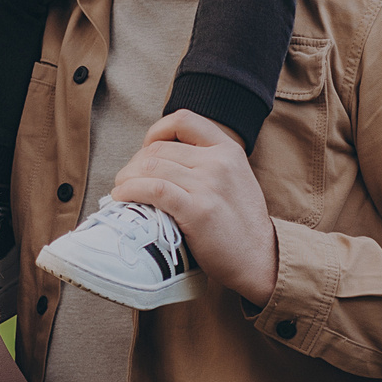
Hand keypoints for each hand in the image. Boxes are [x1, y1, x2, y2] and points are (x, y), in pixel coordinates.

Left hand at [109, 110, 280, 307]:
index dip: (156, 131)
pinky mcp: (198, 210)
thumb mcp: (235, 179)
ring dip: (127, 178)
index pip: (183, 120)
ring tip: (121, 190)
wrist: (260, 261)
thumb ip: (208, 163)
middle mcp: (219, 162)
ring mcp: (209, 185)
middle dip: (135, 163)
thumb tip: (159, 158)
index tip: (146, 149)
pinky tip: (123, 197)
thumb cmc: (240, 225)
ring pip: (151, 167)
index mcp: (229, 150)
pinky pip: (154, 189)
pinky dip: (131, 190)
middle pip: (160, 148)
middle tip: (126, 180)